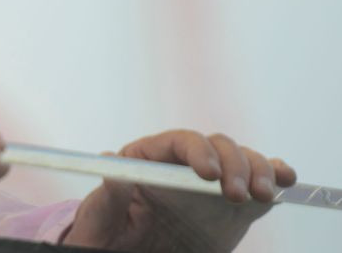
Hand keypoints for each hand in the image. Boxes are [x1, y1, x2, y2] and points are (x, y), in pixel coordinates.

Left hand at [62, 130, 296, 251]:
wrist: (133, 252)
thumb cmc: (106, 235)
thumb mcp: (98, 220)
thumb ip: (106, 196)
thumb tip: (110, 161)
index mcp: (149, 158)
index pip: (179, 142)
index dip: (198, 151)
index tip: (209, 174)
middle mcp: (184, 164)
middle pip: (218, 146)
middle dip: (234, 164)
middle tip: (238, 195)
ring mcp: (212, 183)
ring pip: (243, 160)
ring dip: (259, 170)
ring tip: (262, 194)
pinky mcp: (233, 206)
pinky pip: (258, 183)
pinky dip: (276, 177)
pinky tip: (286, 182)